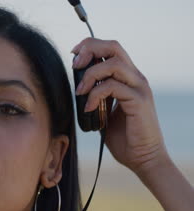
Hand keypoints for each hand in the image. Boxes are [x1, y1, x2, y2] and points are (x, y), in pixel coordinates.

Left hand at [72, 38, 169, 177]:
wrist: (142, 158)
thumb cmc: (122, 136)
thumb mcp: (103, 111)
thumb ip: (95, 96)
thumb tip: (76, 86)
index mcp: (127, 77)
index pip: (110, 48)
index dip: (90, 46)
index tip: (73, 55)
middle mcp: (135, 78)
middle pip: (114, 47)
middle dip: (90, 50)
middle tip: (75, 65)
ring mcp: (139, 88)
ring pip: (113, 64)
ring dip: (90, 75)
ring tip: (79, 92)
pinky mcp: (139, 101)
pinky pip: (113, 87)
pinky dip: (95, 95)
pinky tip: (88, 108)